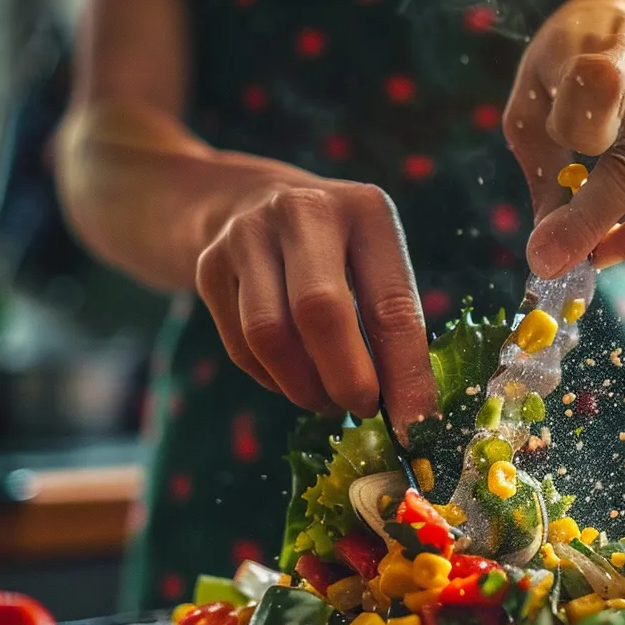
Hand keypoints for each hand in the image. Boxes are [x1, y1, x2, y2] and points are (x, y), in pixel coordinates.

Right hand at [195, 181, 437, 430]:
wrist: (243, 198)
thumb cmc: (334, 246)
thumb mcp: (373, 260)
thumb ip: (390, 324)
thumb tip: (410, 411)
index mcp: (366, 210)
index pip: (391, 304)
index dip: (405, 374)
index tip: (416, 425)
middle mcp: (304, 211)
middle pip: (320, 312)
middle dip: (346, 379)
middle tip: (363, 411)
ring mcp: (248, 234)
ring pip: (269, 335)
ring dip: (305, 387)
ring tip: (328, 400)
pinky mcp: (208, 264)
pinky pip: (241, 346)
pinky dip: (273, 380)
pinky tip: (294, 378)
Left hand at [504, 0, 624, 277]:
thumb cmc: (566, 70)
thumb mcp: (533, 108)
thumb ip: (542, 176)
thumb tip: (552, 250)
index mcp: (603, 45)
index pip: (597, 89)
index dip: (575, 144)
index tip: (547, 195)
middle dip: (591, 222)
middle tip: (553, 263)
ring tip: (597, 253)